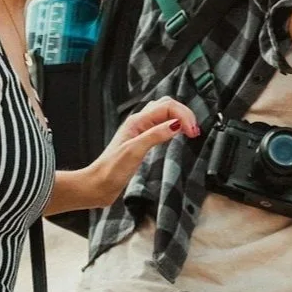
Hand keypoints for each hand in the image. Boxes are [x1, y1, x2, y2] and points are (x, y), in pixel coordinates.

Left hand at [84, 98, 199, 206]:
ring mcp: (141, 130)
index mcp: (137, 121)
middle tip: (194, 130)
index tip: (193, 132)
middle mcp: (139, 122)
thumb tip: (176, 124)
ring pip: (165, 113)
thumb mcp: (134, 152)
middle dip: (184, 113)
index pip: (168, 107)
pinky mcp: (142, 140)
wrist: (97, 186)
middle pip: (168, 105)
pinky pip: (162, 124)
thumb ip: (155, 135)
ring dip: (180, 117)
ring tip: (190, 130)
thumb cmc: (110, 171)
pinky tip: (178, 133)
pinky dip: (174, 125)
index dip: (184, 116)